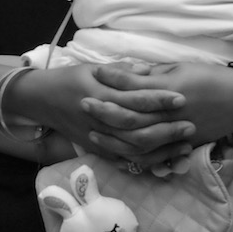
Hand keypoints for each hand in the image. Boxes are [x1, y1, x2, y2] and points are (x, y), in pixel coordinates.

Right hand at [9, 64, 190, 164]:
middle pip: (137, 129)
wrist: (42, 100)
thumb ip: (121, 72)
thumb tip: (149, 71)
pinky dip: (143, 163)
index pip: (134, 100)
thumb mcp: (92, 68)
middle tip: (190, 125)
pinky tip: (164, 160)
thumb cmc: (70, 79)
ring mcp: (97, 139)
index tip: (181, 98)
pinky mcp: (96, 150)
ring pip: (132, 150)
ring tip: (184, 145)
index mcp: (100, 95)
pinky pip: (122, 161)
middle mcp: (99, 120)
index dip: (159, 99)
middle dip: (166, 128)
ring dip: (160, 149)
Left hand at [82, 62, 232, 162]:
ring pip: (138, 140)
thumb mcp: (180, 68)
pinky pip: (153, 156)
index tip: (95, 72)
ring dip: (112, 137)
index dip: (113, 79)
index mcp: (169, 91)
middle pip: (130, 117)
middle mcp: (169, 114)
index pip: (134, 86)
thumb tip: (129, 71)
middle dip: (104, 110)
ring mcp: (175, 132)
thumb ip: (153, 73)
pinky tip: (115, 153)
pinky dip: (133, 157)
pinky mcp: (180, 145)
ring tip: (92, 130)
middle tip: (84, 102)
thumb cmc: (210, 77)